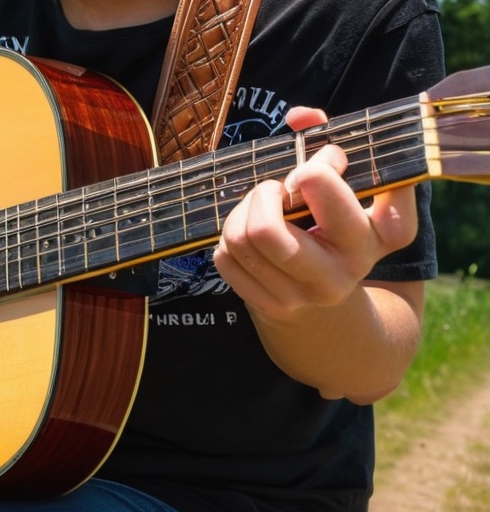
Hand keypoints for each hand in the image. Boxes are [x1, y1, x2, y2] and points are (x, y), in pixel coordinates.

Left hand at [213, 107, 419, 322]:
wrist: (328, 290)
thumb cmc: (336, 218)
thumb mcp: (348, 182)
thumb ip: (326, 139)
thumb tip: (299, 116)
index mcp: (377, 235)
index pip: (329, 190)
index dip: (313, 171)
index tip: (310, 171)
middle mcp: (345, 271)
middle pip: (266, 231)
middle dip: (262, 196)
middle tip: (275, 189)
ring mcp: (304, 294)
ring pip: (240, 240)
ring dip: (243, 211)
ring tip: (262, 206)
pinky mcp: (271, 305)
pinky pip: (225, 258)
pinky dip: (229, 237)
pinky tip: (250, 234)